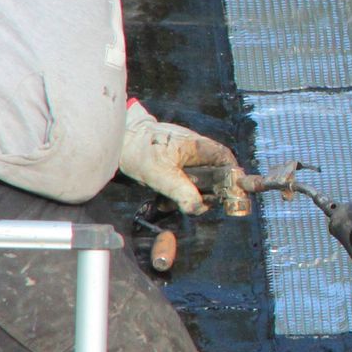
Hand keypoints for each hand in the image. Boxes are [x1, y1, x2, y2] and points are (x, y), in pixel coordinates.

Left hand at [117, 101, 238, 213]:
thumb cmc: (140, 150)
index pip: (227, 160)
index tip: (231, 194)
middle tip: (195, 205)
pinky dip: (177, 195)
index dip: (233, 177)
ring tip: (169, 203)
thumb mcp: (161, 174)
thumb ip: (182, 191)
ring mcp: (186, 160)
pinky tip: (163, 202)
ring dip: (188, 197)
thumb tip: (198, 208)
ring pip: (199, 183)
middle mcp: (196, 152)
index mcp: (199, 146)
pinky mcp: (175, 168)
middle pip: (215, 176)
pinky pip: (185, 185)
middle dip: (206, 194)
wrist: (118, 143)